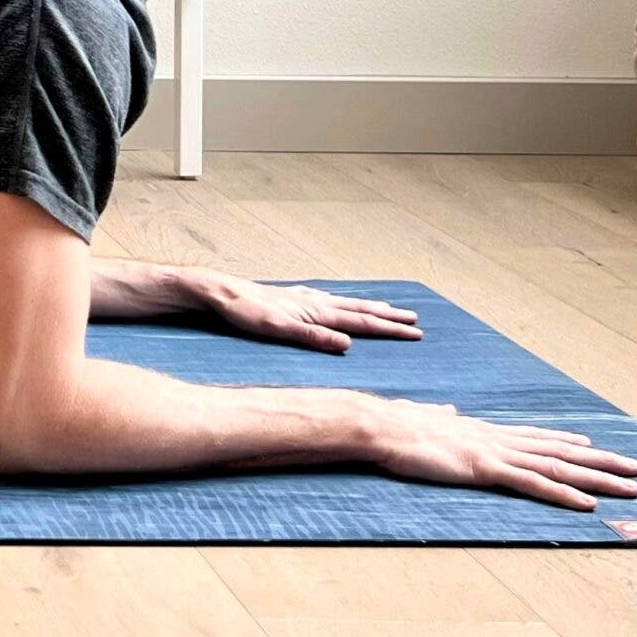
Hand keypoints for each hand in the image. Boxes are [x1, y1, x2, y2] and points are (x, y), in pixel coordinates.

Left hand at [205, 278, 421, 352]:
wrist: (219, 292)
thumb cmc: (245, 313)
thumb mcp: (278, 329)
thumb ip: (312, 337)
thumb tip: (347, 344)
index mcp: (316, 311)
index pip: (362, 322)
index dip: (389, 329)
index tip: (416, 332)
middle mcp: (315, 301)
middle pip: (360, 309)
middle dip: (388, 316)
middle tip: (415, 319)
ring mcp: (304, 297)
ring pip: (345, 302)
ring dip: (369, 306)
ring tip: (388, 308)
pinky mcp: (291, 297)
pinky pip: (328, 299)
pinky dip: (343, 302)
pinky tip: (339, 302)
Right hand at [364, 397, 636, 511]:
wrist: (377, 424)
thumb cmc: (393, 424)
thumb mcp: (422, 418)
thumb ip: (439, 417)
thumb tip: (447, 411)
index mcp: (481, 430)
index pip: (533, 436)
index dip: (565, 440)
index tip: (591, 442)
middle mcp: (495, 438)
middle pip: (558, 451)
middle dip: (599, 461)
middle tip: (634, 468)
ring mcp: (493, 453)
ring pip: (556, 467)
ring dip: (596, 478)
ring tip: (628, 486)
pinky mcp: (483, 469)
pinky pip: (531, 485)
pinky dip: (562, 495)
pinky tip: (586, 504)